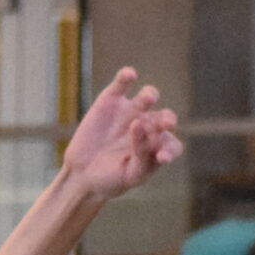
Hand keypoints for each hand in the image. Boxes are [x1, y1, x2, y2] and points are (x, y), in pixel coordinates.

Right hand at [58, 67, 182, 200]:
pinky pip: (122, 84)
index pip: (172, 145)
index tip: (161, 159)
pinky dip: (126, 76)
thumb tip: (140, 126)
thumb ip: (142, 157)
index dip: (170, 150)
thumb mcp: (130, 176)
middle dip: (166, 119)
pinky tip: (130, 74)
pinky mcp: (111, 100)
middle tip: (164, 124)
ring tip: (147, 99)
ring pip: (148, 96)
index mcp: (158, 146)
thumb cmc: (111, 179)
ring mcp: (131, 111)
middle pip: (164, 117)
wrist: (82, 174)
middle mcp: (149, 126)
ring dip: (150, 95)